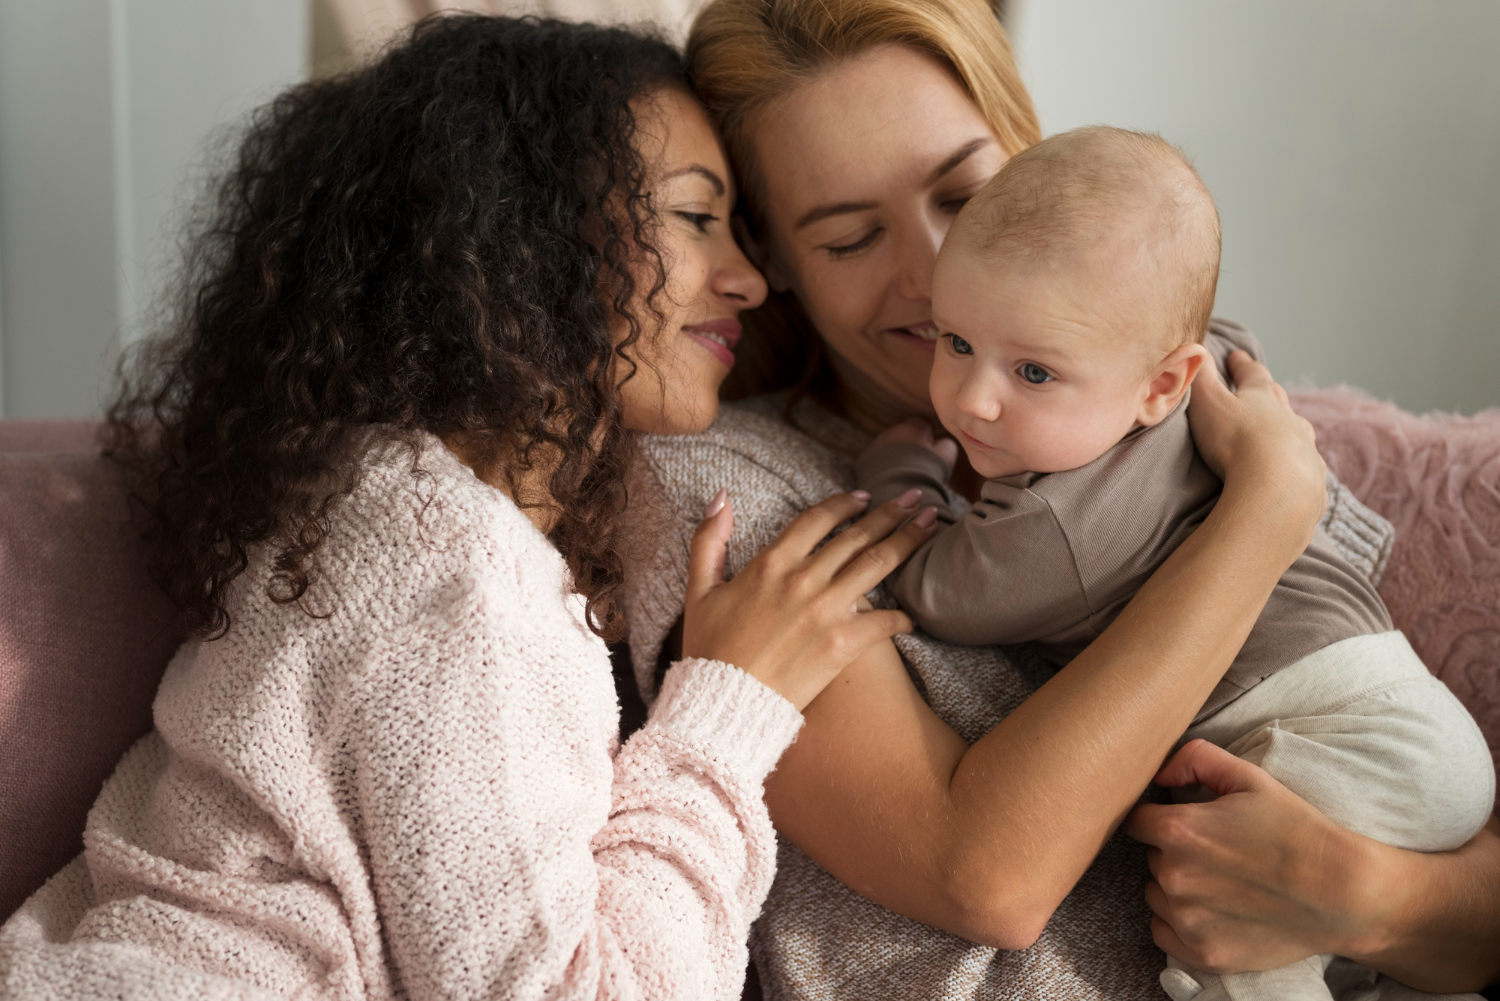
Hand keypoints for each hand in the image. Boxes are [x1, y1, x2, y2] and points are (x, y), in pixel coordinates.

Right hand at [682, 488, 937, 709]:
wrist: (722, 703)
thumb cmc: (709, 649)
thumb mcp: (699, 590)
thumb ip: (709, 540)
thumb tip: (722, 497)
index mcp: (771, 563)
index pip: (817, 519)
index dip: (844, 504)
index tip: (866, 496)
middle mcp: (803, 579)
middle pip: (857, 536)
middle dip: (891, 513)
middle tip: (918, 499)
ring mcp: (825, 610)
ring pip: (876, 564)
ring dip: (907, 541)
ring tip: (932, 526)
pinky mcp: (841, 645)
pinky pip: (883, 623)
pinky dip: (901, 617)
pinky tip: (913, 615)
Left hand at [867, 417, 958, 469]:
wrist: (898, 491)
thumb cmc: (926, 472)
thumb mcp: (946, 457)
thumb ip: (947, 444)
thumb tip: (943, 442)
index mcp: (914, 426)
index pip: (923, 424)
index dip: (929, 438)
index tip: (931, 453)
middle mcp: (892, 430)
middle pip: (904, 434)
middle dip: (910, 446)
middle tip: (918, 465)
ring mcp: (876, 443)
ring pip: (889, 446)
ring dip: (895, 456)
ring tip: (903, 473)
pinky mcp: (865, 459)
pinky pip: (876, 458)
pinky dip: (882, 465)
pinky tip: (890, 478)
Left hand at [1124, 739, 1370, 973]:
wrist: (1343, 893)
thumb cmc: (1296, 830)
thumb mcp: (1249, 777)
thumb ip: (1194, 759)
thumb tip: (1159, 773)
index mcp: (1178, 831)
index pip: (1135, 819)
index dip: (1157, 817)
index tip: (1181, 822)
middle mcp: (1174, 876)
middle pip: (1151, 857)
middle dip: (1174, 852)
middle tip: (1219, 853)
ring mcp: (1187, 920)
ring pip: (1157, 895)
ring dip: (1177, 889)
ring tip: (1223, 883)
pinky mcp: (1202, 954)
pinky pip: (1165, 933)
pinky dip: (1181, 924)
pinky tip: (1216, 912)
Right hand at [1187, 350, 1325, 549]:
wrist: (1276, 487)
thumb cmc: (1236, 440)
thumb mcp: (1208, 402)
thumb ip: (1201, 376)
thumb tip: (1195, 348)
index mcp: (1263, 396)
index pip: (1252, 373)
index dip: (1242, 364)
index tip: (1236, 356)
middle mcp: (1289, 417)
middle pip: (1279, 400)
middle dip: (1269, 394)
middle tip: (1263, 390)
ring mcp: (1304, 447)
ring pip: (1297, 431)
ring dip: (1287, 429)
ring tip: (1282, 431)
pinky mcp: (1312, 478)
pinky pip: (1305, 464)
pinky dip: (1298, 462)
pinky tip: (1296, 470)